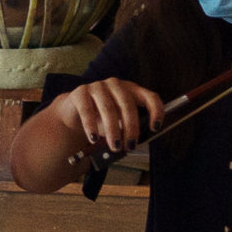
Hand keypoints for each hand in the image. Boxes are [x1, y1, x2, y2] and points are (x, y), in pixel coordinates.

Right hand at [45, 78, 160, 159]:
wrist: (75, 113)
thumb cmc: (102, 119)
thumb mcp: (119, 123)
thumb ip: (128, 130)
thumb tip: (133, 145)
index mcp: (132, 91)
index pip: (150, 97)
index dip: (156, 111)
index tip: (155, 128)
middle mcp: (116, 85)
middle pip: (128, 105)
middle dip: (131, 127)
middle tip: (130, 146)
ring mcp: (98, 87)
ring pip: (108, 108)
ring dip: (113, 130)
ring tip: (115, 146)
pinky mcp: (81, 93)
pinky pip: (87, 110)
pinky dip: (91, 126)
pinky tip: (93, 138)